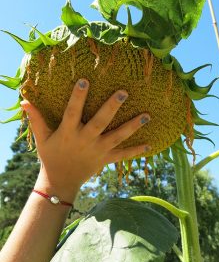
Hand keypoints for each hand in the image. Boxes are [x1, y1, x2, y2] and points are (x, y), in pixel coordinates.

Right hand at [21, 78, 150, 202]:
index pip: (73, 111)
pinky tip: (150, 145)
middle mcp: (86, 140)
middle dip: (112, 107)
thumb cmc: (51, 156)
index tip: (85, 80)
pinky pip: (122, 155)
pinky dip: (136, 151)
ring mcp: (98, 150)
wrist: (61, 181)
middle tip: (124, 92)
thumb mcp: (42, 138)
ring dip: (132, 126)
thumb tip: (24, 100)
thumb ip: (36, 119)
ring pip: (117, 137)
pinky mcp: (106, 159)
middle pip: (100, 122)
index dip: (78, 97)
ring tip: (147, 116)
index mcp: (69, 132)